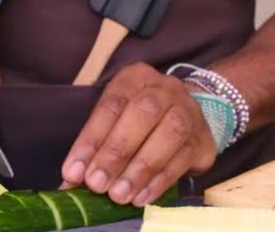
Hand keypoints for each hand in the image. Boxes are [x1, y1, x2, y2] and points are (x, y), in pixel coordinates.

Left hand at [61, 63, 215, 205]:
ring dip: (141, 168)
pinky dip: (160, 180)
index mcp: (135, 78)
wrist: (185, 115)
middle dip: (117, 151)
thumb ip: (94, 146)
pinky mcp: (203, 139)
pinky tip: (141, 197)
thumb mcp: (114, 120)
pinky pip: (184, 158)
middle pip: (143, 113)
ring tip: (119, 195)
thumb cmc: (138, 118)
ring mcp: (189, 111)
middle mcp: (165, 88)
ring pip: (169, 135)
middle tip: (97, 183)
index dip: (91, 139)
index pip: (111, 104)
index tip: (73, 171)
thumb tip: (70, 180)